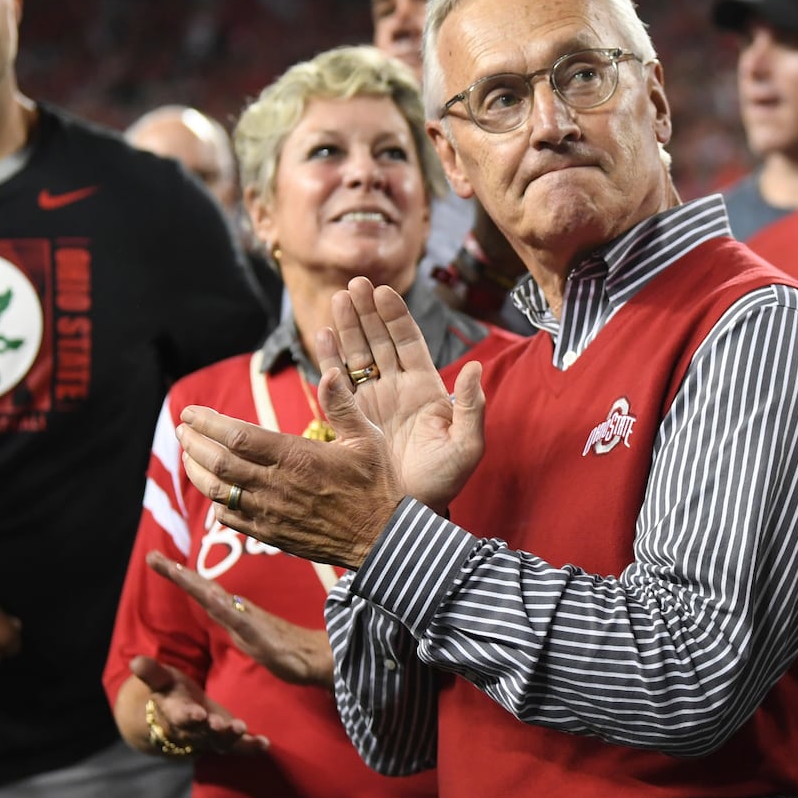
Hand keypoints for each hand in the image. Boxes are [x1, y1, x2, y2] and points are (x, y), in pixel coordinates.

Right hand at [129, 654, 268, 755]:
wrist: (176, 716)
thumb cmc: (171, 692)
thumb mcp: (161, 680)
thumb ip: (151, 672)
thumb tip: (135, 662)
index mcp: (175, 713)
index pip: (181, 717)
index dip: (188, 716)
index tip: (197, 714)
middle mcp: (192, 731)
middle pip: (203, 733)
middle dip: (213, 730)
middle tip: (223, 725)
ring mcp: (209, 739)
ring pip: (220, 743)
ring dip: (232, 738)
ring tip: (243, 729)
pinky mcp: (224, 740)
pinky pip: (238, 748)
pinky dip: (251, 748)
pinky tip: (265, 744)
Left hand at [146, 551, 333, 687]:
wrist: (322, 659)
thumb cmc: (294, 650)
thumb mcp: (258, 640)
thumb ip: (243, 627)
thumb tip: (230, 616)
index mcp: (238, 613)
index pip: (205, 591)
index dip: (183, 577)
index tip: (159, 562)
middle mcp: (241, 611)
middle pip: (203, 588)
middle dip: (176, 573)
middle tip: (151, 556)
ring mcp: (249, 620)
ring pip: (213, 598)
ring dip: (191, 583)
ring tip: (169, 568)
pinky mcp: (258, 634)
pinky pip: (235, 618)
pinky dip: (218, 605)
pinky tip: (204, 596)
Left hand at [175, 392, 404, 568]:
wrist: (382, 539)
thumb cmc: (378, 486)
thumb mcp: (367, 438)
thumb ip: (342, 404)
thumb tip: (329, 371)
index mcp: (296, 456)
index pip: (237, 436)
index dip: (207, 422)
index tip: (190, 412)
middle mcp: (277, 485)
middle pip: (218, 462)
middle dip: (193, 443)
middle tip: (182, 430)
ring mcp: (271, 512)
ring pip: (218, 491)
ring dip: (196, 472)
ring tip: (188, 456)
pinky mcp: (272, 535)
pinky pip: (232, 519)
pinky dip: (217, 503)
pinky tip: (215, 492)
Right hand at [316, 277, 486, 511]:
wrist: (411, 513)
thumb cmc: (444, 481)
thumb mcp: (466, 446)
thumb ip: (472, 407)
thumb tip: (476, 367)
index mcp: (425, 389)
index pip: (409, 342)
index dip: (396, 317)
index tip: (384, 292)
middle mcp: (396, 389)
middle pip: (379, 340)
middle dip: (367, 312)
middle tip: (354, 283)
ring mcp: (371, 402)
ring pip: (356, 356)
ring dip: (346, 328)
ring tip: (337, 299)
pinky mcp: (350, 419)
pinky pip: (337, 383)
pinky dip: (328, 360)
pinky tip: (321, 335)